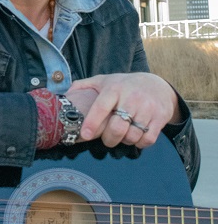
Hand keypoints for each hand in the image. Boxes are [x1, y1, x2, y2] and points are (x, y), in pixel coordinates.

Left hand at [65, 73, 180, 148]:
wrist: (158, 85)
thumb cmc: (125, 85)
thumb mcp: (105, 80)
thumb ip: (84, 86)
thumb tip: (64, 94)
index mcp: (114, 88)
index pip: (101, 107)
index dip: (92, 122)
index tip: (85, 135)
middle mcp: (131, 97)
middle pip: (117, 127)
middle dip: (109, 139)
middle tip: (107, 139)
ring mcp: (147, 108)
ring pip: (132, 136)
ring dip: (125, 140)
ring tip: (122, 134)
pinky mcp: (160, 117)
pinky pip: (147, 139)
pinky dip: (139, 143)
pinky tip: (136, 135)